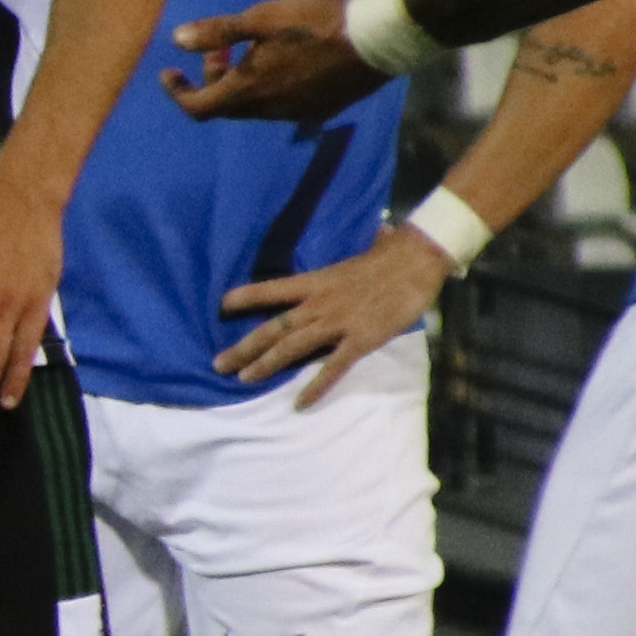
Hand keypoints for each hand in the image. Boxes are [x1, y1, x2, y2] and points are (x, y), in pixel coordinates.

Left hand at [166, 0, 383, 124]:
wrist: (376, 39)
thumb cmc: (315, 23)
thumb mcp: (261, 18)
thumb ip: (218, 32)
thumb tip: (176, 40)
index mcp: (249, 91)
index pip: (198, 107)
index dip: (177, 92)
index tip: (169, 72)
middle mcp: (269, 111)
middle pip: (225, 105)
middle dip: (211, 78)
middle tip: (219, 47)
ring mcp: (296, 114)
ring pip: (254, 105)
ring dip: (240, 81)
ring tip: (251, 48)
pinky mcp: (319, 110)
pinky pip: (280, 104)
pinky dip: (267, 86)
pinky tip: (282, 60)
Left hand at [215, 223, 452, 408]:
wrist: (417, 259)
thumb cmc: (392, 255)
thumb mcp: (361, 253)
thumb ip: (355, 254)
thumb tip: (378, 233)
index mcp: (316, 281)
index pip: (271, 289)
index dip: (245, 297)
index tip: (220, 306)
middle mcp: (319, 303)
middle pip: (273, 328)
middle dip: (243, 347)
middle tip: (218, 364)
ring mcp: (337, 322)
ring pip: (292, 347)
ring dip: (265, 365)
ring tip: (243, 379)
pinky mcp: (359, 340)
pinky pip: (332, 367)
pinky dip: (315, 387)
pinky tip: (299, 403)